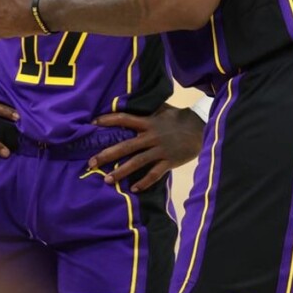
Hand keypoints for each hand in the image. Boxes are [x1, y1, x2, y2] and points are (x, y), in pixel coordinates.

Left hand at [89, 105, 203, 191]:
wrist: (201, 127)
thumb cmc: (178, 117)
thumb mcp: (161, 109)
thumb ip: (146, 109)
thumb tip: (128, 102)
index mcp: (148, 122)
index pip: (124, 119)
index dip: (108, 120)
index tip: (93, 123)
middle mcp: (151, 136)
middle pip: (125, 146)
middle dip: (107, 155)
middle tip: (91, 162)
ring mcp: (160, 150)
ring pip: (137, 162)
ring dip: (121, 172)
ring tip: (107, 180)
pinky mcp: (169, 161)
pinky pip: (154, 174)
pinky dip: (144, 182)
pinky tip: (134, 189)